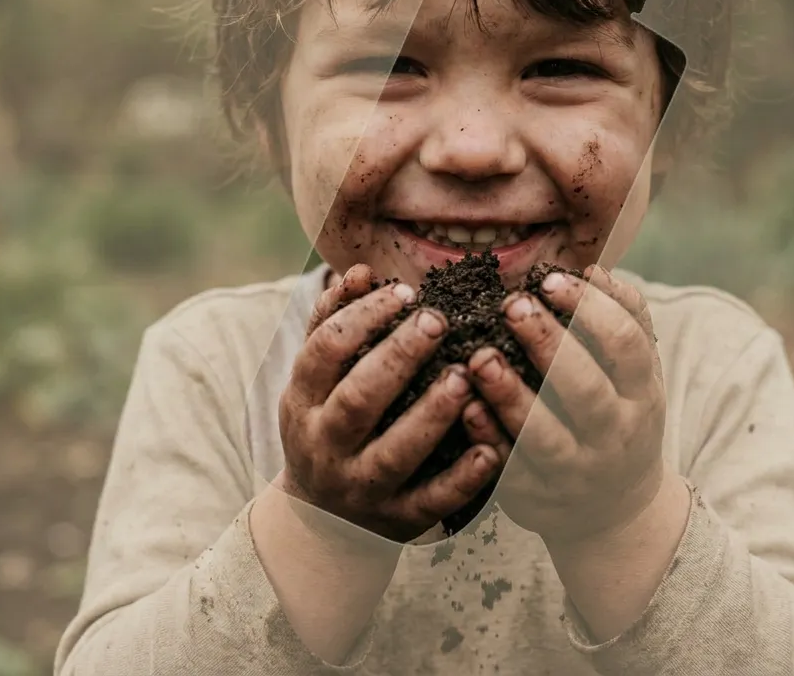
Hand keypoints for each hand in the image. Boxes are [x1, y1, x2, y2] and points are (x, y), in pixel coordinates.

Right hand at [278, 264, 502, 542]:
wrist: (322, 521)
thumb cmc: (329, 422)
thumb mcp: (315, 378)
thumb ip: (332, 321)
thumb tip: (359, 271)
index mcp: (303, 400)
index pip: (324, 351)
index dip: (362, 317)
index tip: (404, 291)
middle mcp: (326, 445)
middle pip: (358, 400)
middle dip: (397, 358)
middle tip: (438, 321)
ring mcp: (360, 487)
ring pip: (395, 454)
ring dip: (431, 415)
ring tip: (465, 376)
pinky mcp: (396, 520)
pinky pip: (431, 502)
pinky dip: (462, 478)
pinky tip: (491, 448)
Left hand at [461, 264, 666, 546]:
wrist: (617, 510)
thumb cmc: (619, 414)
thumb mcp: (637, 371)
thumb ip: (624, 315)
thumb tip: (595, 270)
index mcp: (641, 393)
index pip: (625, 345)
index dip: (590, 309)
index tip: (549, 279)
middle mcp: (614, 435)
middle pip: (585, 389)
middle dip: (547, 343)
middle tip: (511, 304)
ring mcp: (576, 472)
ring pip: (544, 436)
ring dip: (510, 395)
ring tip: (480, 356)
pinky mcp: (538, 500)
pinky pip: (509, 471)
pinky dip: (487, 439)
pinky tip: (466, 407)